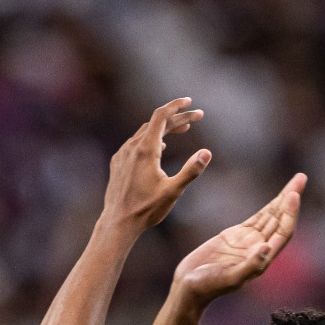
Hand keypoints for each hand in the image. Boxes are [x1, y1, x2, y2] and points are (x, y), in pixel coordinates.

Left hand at [100, 98, 209, 230]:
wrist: (117, 223)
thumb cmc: (146, 209)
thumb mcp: (173, 191)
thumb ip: (191, 171)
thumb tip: (207, 153)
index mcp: (146, 150)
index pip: (161, 116)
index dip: (177, 106)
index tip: (190, 102)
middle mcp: (132, 148)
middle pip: (156, 123)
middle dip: (177, 118)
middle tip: (197, 118)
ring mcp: (122, 155)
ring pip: (145, 132)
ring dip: (165, 128)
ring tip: (182, 129)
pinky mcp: (117, 163)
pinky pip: (135, 143)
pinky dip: (151, 139)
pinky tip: (161, 148)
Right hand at [171, 172, 306, 307]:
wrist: (190, 288)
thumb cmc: (208, 286)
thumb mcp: (229, 278)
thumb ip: (249, 266)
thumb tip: (266, 248)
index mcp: (263, 259)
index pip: (282, 232)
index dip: (290, 214)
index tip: (294, 194)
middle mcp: (260, 249)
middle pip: (281, 220)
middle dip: (291, 199)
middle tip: (301, 177)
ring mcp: (248, 242)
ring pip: (271, 216)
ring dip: (283, 199)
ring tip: (296, 180)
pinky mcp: (236, 237)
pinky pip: (257, 219)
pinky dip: (268, 207)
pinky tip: (278, 198)